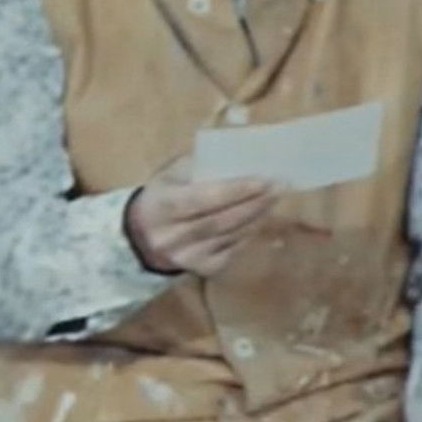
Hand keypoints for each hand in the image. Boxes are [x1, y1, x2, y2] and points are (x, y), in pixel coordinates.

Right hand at [122, 155, 282, 275]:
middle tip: (279, 187)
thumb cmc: (164, 194)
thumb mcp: (172, 173)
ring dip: (256, 217)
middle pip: (220, 221)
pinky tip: (258, 219)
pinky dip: (248, 234)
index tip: (263, 180)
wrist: (141, 235)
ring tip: (273, 199)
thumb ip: (202, 163)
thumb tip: (241, 151)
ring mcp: (186, 257)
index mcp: (161, 206)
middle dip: (253, 203)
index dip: (234, 191)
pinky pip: (232, 251)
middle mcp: (171, 236)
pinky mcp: (200, 271)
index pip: (201, 199)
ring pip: (229, 236)